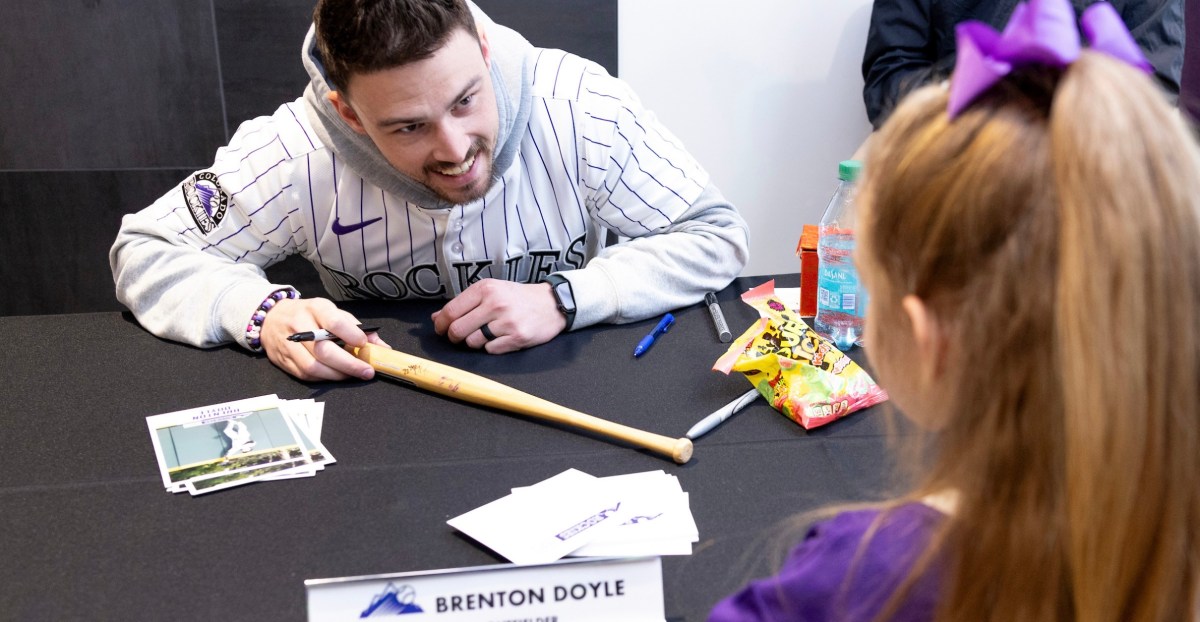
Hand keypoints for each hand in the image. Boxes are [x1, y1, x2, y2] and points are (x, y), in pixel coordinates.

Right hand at [259, 297, 389, 380]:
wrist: (272, 318)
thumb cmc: (310, 315)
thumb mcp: (333, 312)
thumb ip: (357, 328)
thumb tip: (382, 348)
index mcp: (315, 308)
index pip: (333, 322)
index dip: (351, 335)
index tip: (364, 344)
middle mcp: (299, 325)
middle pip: (324, 350)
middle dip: (349, 364)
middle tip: (366, 371)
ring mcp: (289, 344)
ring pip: (314, 366)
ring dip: (337, 374)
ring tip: (353, 375)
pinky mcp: (283, 360)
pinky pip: (305, 374)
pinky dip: (324, 378)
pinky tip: (336, 375)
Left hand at [431, 279, 565, 353]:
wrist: (552, 303)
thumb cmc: (517, 298)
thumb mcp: (490, 292)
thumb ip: (463, 304)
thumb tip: (436, 318)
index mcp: (485, 289)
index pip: (450, 311)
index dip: (441, 324)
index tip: (441, 329)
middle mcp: (495, 303)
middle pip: (458, 329)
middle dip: (454, 337)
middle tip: (459, 337)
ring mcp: (507, 321)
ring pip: (473, 342)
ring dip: (474, 342)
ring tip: (486, 334)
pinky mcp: (517, 337)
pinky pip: (490, 350)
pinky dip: (491, 347)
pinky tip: (500, 338)